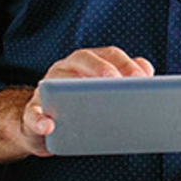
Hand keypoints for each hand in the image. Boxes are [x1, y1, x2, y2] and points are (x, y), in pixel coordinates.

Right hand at [0, 46, 153, 164]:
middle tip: (118, 82)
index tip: (143, 78)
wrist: (43, 126)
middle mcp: (67, 68)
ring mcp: (47, 88)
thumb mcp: (103, 94)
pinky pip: (33, 114)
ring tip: (88, 99)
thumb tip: (148, 71)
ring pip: (57, 81)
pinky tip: (49, 126)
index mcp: (88, 62)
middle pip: (84, 59)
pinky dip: (40, 120)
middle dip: (102, 68)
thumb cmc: (82, 109)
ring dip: (71, 87)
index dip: (126, 64)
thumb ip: (125, 81)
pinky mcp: (32, 112)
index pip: (109, 54)